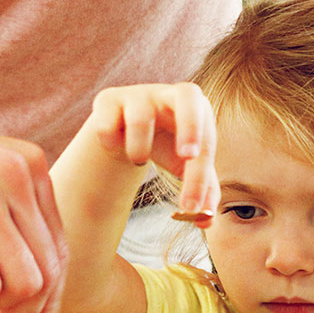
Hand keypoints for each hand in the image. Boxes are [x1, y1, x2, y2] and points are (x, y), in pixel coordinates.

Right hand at [83, 83, 219, 227]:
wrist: (124, 128)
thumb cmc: (165, 145)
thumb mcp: (185, 168)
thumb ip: (201, 192)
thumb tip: (205, 219)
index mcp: (197, 109)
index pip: (206, 140)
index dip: (200, 176)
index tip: (190, 207)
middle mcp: (169, 94)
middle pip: (188, 94)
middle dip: (190, 127)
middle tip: (186, 158)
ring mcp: (138, 94)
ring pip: (140, 119)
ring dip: (138, 149)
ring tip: (138, 159)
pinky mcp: (108, 99)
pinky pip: (107, 125)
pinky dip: (110, 144)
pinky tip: (114, 146)